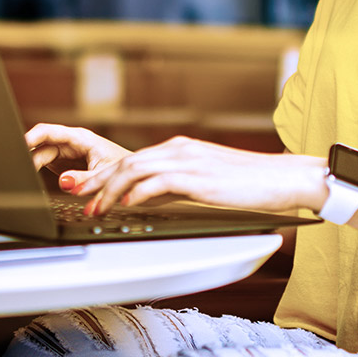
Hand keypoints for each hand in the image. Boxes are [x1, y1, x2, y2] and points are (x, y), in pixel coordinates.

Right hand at [24, 124, 130, 191]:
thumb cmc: (122, 167)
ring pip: (39, 154)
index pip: (49, 131)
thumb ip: (85, 178)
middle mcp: (70, 142)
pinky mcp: (63, 162)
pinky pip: (44, 162)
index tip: (18, 146)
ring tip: (23, 177)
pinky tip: (30, 179)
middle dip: (26, 153)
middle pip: (40, 143)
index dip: (31, 137)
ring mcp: (64, 151)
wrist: (130, 174)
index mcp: (80, 138)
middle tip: (17, 167)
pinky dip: (35, 170)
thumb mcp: (105, 174)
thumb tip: (64, 181)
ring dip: (30, 164)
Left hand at [71, 136, 327, 215]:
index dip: (103, 174)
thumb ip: (175, 187)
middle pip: (126, 161)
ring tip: (95, 207)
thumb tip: (146, 200)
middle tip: (73, 191)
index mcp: (180, 149)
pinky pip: (161, 182)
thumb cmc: (251, 184)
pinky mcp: (201, 177)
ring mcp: (190, 161)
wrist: (285, 178)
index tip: (83, 186)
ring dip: (110, 189)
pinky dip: (139, 192)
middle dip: (95, 178)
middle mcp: (180, 150)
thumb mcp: (205, 183)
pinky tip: (127, 204)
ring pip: (136, 169)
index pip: (131, 159)